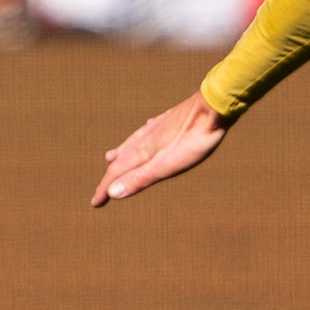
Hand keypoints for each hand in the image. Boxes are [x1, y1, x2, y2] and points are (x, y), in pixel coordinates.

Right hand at [91, 90, 226, 206]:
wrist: (214, 106)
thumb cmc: (193, 139)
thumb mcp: (167, 165)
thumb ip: (140, 178)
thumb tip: (112, 193)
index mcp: (142, 151)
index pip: (117, 173)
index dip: (105, 189)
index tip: (95, 203)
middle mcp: (146, 137)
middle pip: (122, 158)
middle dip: (111, 174)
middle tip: (102, 187)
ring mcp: (159, 126)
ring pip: (134, 141)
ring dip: (122, 152)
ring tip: (112, 157)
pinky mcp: (172, 118)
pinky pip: (150, 128)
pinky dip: (141, 134)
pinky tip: (148, 128)